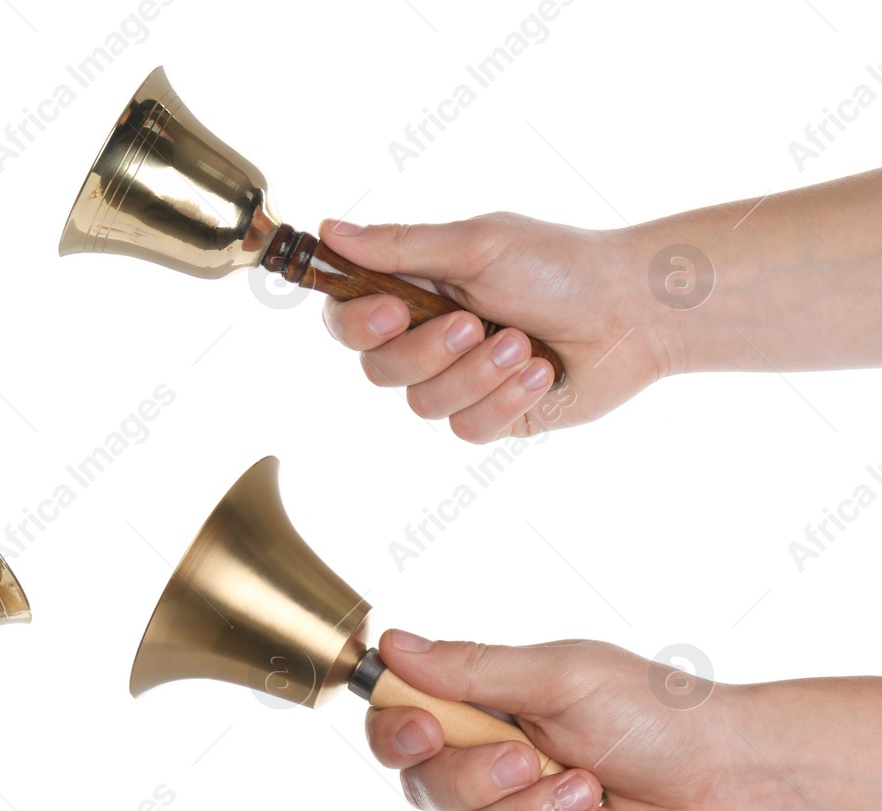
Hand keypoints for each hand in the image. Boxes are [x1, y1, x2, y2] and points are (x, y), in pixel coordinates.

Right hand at [319, 214, 676, 442]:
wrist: (634, 311)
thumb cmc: (560, 266)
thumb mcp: (477, 244)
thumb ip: (401, 245)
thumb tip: (329, 230)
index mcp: (413, 291)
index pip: (346, 320)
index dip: (358, 325)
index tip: (393, 311)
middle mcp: (426, 340)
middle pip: (377, 370)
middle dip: (427, 351)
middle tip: (474, 323)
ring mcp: (457, 382)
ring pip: (421, 404)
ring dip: (476, 374)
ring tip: (523, 344)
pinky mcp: (492, 416)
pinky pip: (466, 428)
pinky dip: (505, 400)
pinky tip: (539, 374)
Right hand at [362, 629, 768, 810]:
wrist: (732, 779)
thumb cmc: (655, 712)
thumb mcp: (561, 675)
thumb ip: (473, 669)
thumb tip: (392, 644)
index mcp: (482, 706)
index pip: (398, 721)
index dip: (395, 731)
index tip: (426, 729)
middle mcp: (486, 762)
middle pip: (421, 784)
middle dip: (474, 777)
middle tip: (529, 758)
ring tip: (589, 788)